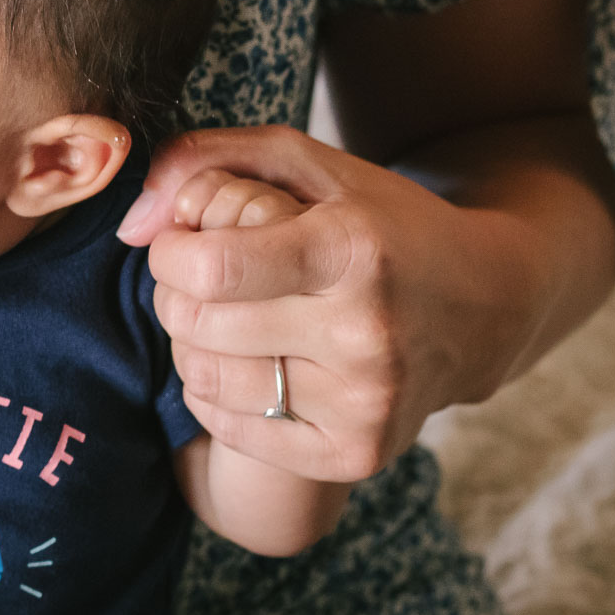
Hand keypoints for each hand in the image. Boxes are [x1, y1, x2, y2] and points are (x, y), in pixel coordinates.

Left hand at [119, 125, 538, 481]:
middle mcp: (365, 333)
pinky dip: (215, 393)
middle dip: (176, 293)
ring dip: (192, 344)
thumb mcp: (304, 163)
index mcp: (353, 250)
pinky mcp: (356, 453)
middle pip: (196, 323)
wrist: (482, 305)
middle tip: (203, 280)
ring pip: (205, 378)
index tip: (181, 241)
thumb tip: (132, 225)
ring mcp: (365, 402)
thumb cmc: (375, 223)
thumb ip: (206, 161)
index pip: (211, 267)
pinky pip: (229, 427)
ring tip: (228, 318)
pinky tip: (249, 361)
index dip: (170, 252)